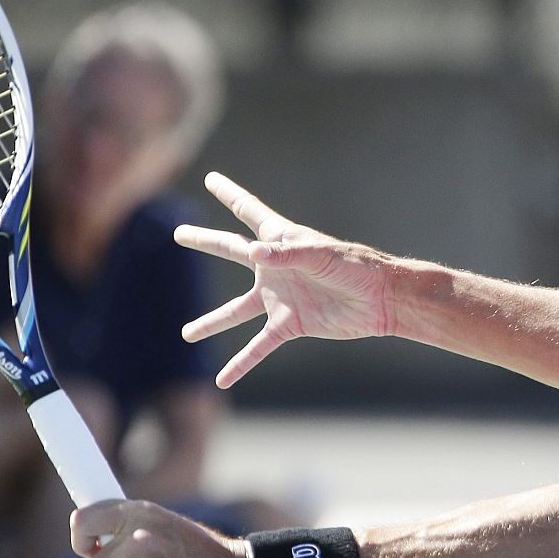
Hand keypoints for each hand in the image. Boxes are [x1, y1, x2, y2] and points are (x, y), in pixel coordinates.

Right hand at [174, 172, 396, 387]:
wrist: (380, 300)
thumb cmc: (355, 267)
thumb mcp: (321, 255)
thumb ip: (287, 254)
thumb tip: (254, 253)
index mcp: (281, 239)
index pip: (248, 211)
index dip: (228, 193)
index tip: (211, 178)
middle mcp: (275, 267)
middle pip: (230, 250)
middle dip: (205, 241)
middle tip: (178, 234)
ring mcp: (279, 297)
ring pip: (236, 310)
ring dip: (211, 322)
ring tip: (186, 333)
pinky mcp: (289, 324)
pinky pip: (258, 346)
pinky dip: (240, 362)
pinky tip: (222, 379)